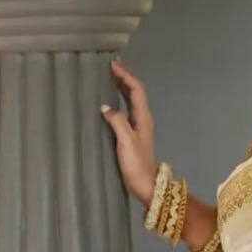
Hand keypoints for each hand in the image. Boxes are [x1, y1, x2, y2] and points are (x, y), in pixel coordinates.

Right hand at [101, 58, 157, 207]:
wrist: (146, 185)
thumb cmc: (136, 164)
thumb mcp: (126, 142)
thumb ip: (117, 122)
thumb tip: (105, 108)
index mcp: (143, 118)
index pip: (136, 90)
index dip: (126, 76)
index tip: (113, 65)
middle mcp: (143, 119)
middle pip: (135, 93)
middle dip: (124, 78)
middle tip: (110, 67)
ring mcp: (139, 127)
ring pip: (131, 101)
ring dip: (122, 88)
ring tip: (109, 79)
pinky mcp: (133, 135)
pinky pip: (126, 111)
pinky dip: (119, 101)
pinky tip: (110, 103)